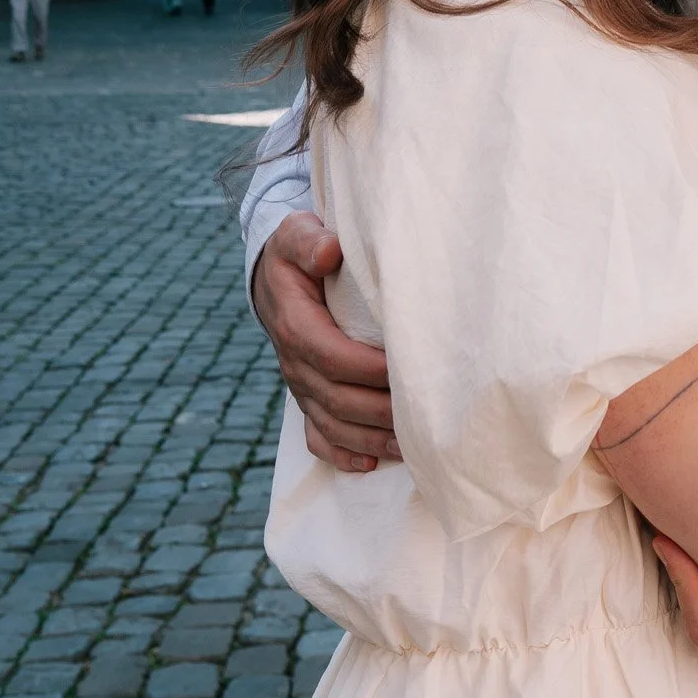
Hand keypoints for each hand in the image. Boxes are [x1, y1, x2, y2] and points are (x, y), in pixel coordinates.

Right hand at [252, 212, 398, 471]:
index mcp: (295, 325)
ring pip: (331, 424)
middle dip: (378, 410)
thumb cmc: (297, 252)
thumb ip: (308, 240)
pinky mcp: (307, 398)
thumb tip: (329, 251)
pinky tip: (370, 464)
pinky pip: (318, 436)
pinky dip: (342, 454)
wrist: (275, 278)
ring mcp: (299, 386)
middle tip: (421, 414)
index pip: (330, 355)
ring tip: (409, 447)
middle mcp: (294, 363)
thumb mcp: (296, 233)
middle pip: (336, 398)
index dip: (365, 367)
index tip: (402, 368)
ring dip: (369, 438)